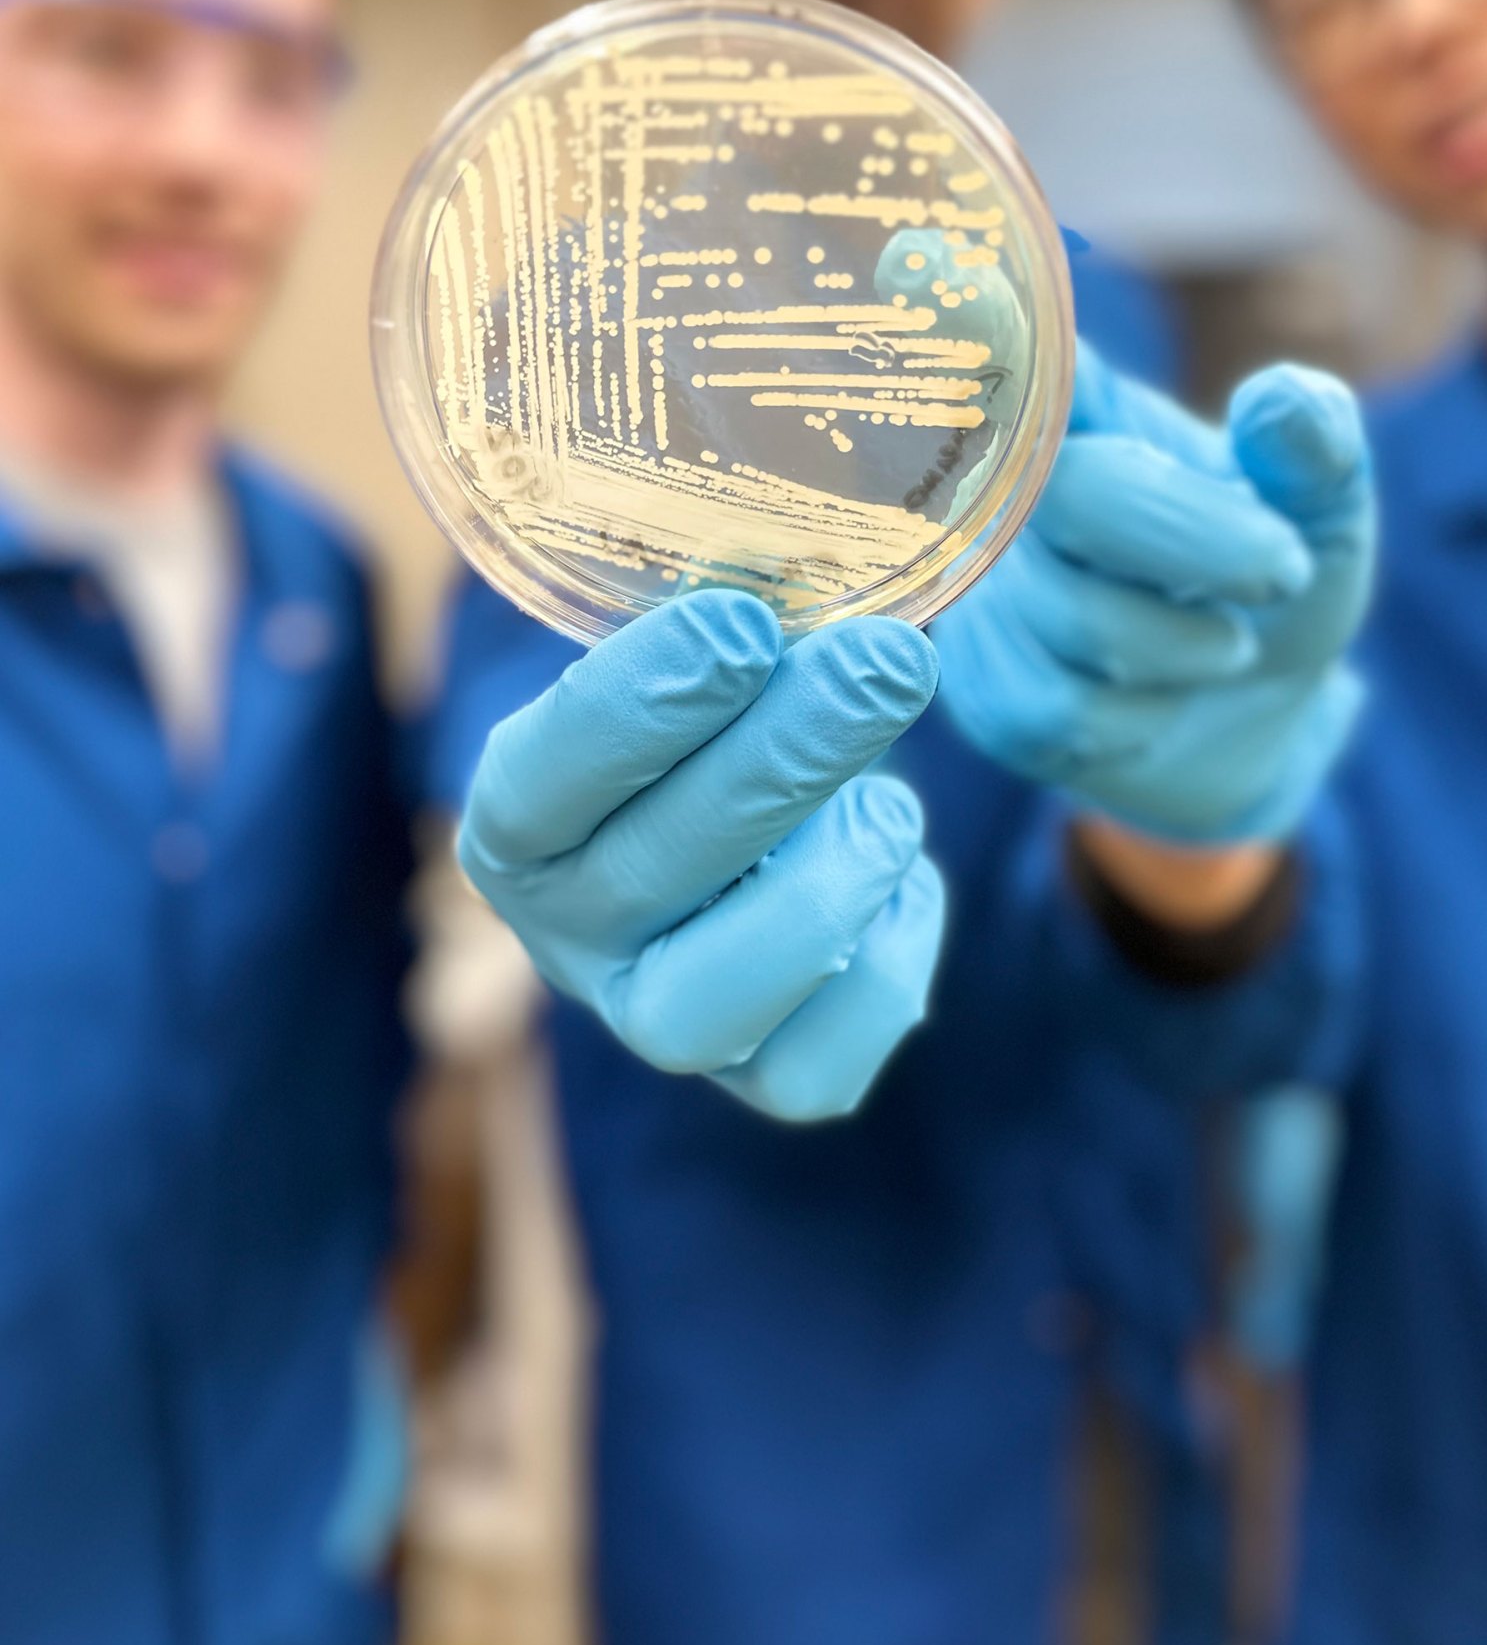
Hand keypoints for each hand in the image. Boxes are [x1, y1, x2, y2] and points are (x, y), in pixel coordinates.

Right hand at [457, 590, 944, 1121]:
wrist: (746, 808)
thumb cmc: (719, 705)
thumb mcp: (698, 642)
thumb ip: (723, 614)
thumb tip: (791, 570)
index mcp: (517, 818)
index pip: (546, 777)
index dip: (645, 703)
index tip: (743, 624)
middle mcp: (568, 935)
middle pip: (655, 869)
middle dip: (786, 757)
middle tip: (883, 663)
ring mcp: (656, 1017)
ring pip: (715, 1003)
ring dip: (831, 882)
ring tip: (890, 798)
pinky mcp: (759, 1075)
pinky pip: (819, 1070)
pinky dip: (886, 970)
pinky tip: (901, 879)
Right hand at [933, 342, 1375, 842]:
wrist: (1251, 724)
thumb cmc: (1274, 589)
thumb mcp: (1326, 514)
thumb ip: (1315, 451)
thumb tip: (1281, 398)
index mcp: (1091, 420)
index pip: (1025, 358)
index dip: (978, 325)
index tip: (915, 258)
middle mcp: (1014, 492)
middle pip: (1073, 495)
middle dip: (1198, 542)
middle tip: (1282, 569)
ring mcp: (989, 595)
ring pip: (1074, 621)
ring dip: (1185, 648)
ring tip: (1217, 643)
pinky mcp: (985, 694)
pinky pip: (1056, 711)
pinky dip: (1142, 720)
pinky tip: (1155, 704)